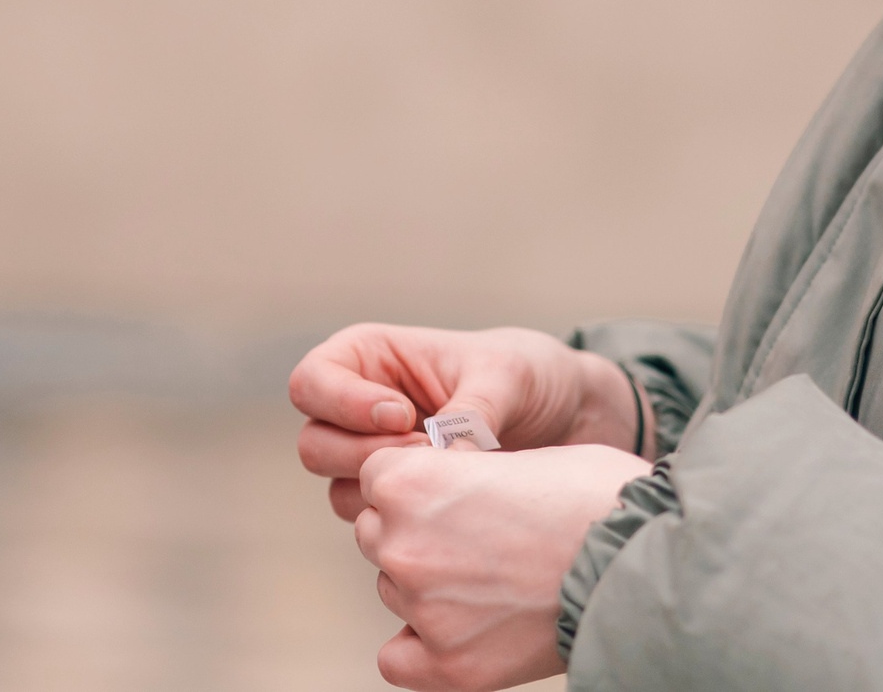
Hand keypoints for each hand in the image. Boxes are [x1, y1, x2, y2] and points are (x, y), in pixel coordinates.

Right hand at [292, 325, 637, 523]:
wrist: (572, 420)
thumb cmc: (532, 375)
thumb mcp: (507, 376)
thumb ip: (469, 413)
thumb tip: (442, 463)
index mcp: (370, 358)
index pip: (311, 381)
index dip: (344, 403)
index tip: (404, 415)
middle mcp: (359, 411)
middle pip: (315, 445)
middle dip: (366, 457)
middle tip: (427, 456)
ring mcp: (377, 462)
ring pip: (342, 492)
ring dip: (388, 494)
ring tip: (451, 482)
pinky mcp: (402, 504)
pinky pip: (378, 525)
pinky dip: (408, 522)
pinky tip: (456, 510)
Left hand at [356, 442, 651, 691]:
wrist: (645, 557)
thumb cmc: (594, 496)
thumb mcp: (512, 456)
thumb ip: (455, 473)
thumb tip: (439, 489)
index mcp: (412, 482)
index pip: (375, 479)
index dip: (417, 481)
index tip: (458, 491)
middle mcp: (404, 546)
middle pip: (378, 535)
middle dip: (418, 532)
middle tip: (482, 536)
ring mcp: (424, 610)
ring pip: (394, 590)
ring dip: (428, 584)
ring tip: (496, 576)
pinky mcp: (451, 666)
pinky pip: (398, 659)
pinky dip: (419, 647)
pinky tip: (462, 627)